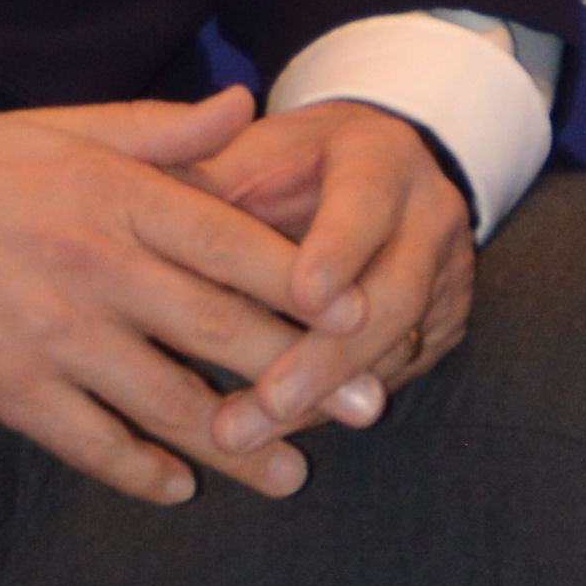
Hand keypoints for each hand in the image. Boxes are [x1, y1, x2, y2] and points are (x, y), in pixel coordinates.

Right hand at [0, 88, 331, 509]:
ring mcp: (52, 335)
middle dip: (305, 376)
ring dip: (241, 445)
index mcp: (113, 195)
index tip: (363, 312)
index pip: (232, 243)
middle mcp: (93, 266)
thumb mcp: (59, 130)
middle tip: (369, 409)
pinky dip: (143, 471)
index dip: (307, 281)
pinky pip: (95, 444)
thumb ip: (158, 129)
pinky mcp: (11, 389)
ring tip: (293, 473)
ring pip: (170, 402)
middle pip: (221, 331)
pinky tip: (180, 484)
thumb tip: (244, 106)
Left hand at [173, 100, 476, 461]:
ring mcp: (443, 279)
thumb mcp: (252, 151)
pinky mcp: (436, 330)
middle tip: (268, 400)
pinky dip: (327, 407)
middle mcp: (427, 217)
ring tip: (246, 433)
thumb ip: (209, 175)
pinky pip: (387, 376)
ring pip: (393, 350)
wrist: (363, 176)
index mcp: (381, 158)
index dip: (338, 250)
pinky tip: (270, 433)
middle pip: (393, 296)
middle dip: (328, 356)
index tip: (304, 293)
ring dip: (321, 399)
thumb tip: (141, 202)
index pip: (367, 204)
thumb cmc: (288, 165)